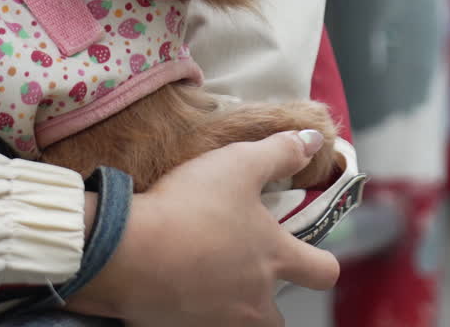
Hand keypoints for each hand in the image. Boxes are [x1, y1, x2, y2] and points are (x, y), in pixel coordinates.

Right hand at [67, 130, 339, 325]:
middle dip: (268, 299)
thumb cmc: (189, 207)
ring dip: (228, 305)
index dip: (322, 263)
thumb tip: (312, 140)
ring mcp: (216, 320)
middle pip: (277, 318)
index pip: (323, 272)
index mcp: (274, 259)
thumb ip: (279, 152)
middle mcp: (252, 300)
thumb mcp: (239, 164)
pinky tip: (170, 282)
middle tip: (246, 271)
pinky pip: (194, 323)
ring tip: (204, 275)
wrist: (126, 252)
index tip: (310, 253)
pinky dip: (188, 309)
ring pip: (236, 323)